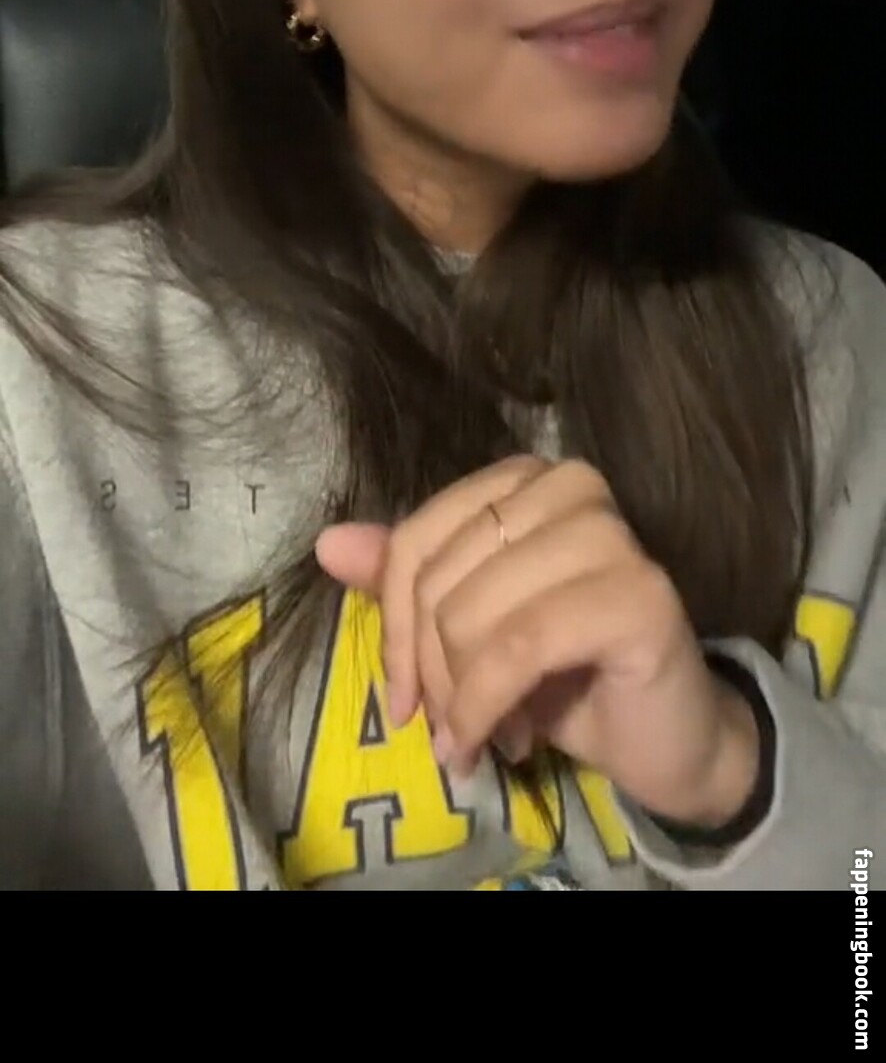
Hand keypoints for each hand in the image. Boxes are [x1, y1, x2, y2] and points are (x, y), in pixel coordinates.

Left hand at [316, 456, 759, 828]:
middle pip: (439, 578)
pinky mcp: (640, 593)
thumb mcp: (472, 630)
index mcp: (526, 480)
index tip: (402, 701)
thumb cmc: (567, 677)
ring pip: (474, 613)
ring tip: (484, 738)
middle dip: (432, 674)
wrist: (668, 740)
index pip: (417, 539)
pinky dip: (491, 705)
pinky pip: (521, 646)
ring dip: (464, 700)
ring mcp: (612, 534)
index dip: (393, 627)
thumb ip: (408, 583)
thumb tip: (328, 543)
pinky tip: (502, 742)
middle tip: (453, 732)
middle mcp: (571, 486)